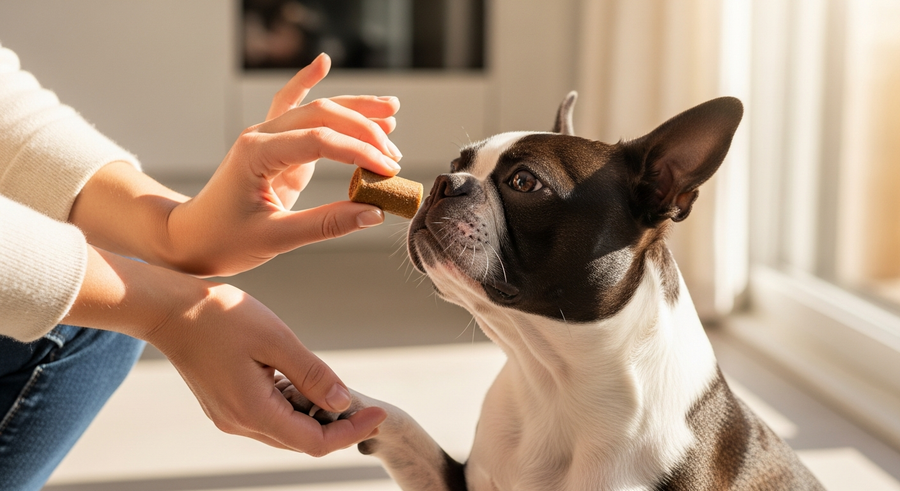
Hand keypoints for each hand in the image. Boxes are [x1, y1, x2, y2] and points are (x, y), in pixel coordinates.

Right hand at [150, 281, 387, 454]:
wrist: (167, 309)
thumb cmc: (219, 316)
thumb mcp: (276, 339)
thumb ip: (312, 374)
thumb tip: (344, 402)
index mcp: (253, 412)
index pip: (315, 443)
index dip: (351, 431)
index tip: (378, 413)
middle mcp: (239, 423)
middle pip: (301, 442)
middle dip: (338, 428)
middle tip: (367, 406)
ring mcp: (228, 416)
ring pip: (284, 431)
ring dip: (315, 419)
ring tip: (341, 395)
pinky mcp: (224, 404)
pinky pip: (268, 417)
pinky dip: (294, 409)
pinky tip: (306, 386)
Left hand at [166, 53, 402, 275]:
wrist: (191, 237)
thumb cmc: (224, 239)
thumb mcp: (276, 239)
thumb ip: (326, 224)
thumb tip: (373, 213)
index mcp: (257, 154)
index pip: (320, 141)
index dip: (359, 153)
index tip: (387, 170)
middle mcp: (261, 136)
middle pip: (322, 115)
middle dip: (364, 129)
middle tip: (394, 155)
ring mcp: (267, 136)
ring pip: (315, 108)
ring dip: (353, 108)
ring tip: (391, 112)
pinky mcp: (275, 145)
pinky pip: (293, 106)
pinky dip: (307, 83)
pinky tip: (323, 63)